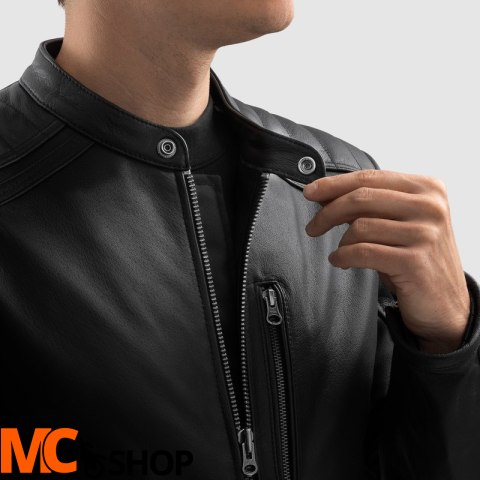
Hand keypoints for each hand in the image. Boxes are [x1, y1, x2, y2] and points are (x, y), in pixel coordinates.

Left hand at [303, 169, 470, 352]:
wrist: (444, 304)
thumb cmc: (416, 260)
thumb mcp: (400, 223)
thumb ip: (373, 205)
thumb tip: (327, 195)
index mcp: (427, 189)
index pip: (370, 178)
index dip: (335, 184)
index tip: (311, 192)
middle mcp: (429, 207)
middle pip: (361, 198)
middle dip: (328, 213)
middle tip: (313, 226)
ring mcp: (425, 233)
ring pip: (359, 226)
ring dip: (341, 242)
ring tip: (341, 253)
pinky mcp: (415, 261)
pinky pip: (362, 252)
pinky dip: (343, 257)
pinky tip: (341, 262)